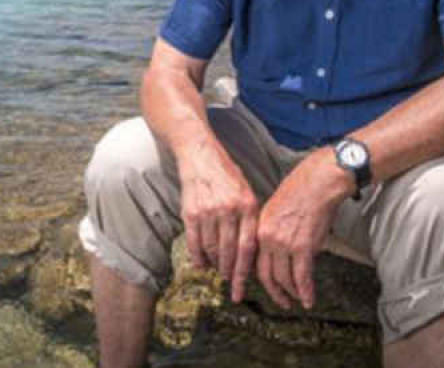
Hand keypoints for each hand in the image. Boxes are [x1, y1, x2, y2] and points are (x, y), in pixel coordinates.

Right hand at [178, 142, 259, 302]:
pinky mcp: (191, 212)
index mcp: (247, 206)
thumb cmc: (227, 176)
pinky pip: (194, 242)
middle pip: (229, 252)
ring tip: (218, 270)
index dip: (245, 271)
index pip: (248, 247)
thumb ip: (250, 218)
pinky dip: (197, 257)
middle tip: (231, 283)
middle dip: (230, 272)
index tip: (242, 289)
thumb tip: (252, 251)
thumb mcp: (247, 192)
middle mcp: (229, 210)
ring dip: (215, 264)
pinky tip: (201, 265)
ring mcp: (209, 211)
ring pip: (211, 249)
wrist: (200, 156)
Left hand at [256, 148, 348, 309]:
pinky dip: (305, 291)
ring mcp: (284, 243)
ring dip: (291, 293)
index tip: (267, 286)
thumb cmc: (302, 190)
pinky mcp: (303, 247)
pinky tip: (309, 299)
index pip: (254, 260)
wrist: (319, 181)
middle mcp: (268, 237)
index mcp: (259, 227)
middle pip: (266, 275)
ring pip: (284, 279)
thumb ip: (273, 229)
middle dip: (274, 292)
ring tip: (298, 300)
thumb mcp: (276, 208)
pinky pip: (302, 277)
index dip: (260, 278)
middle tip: (282, 301)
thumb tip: (277, 249)